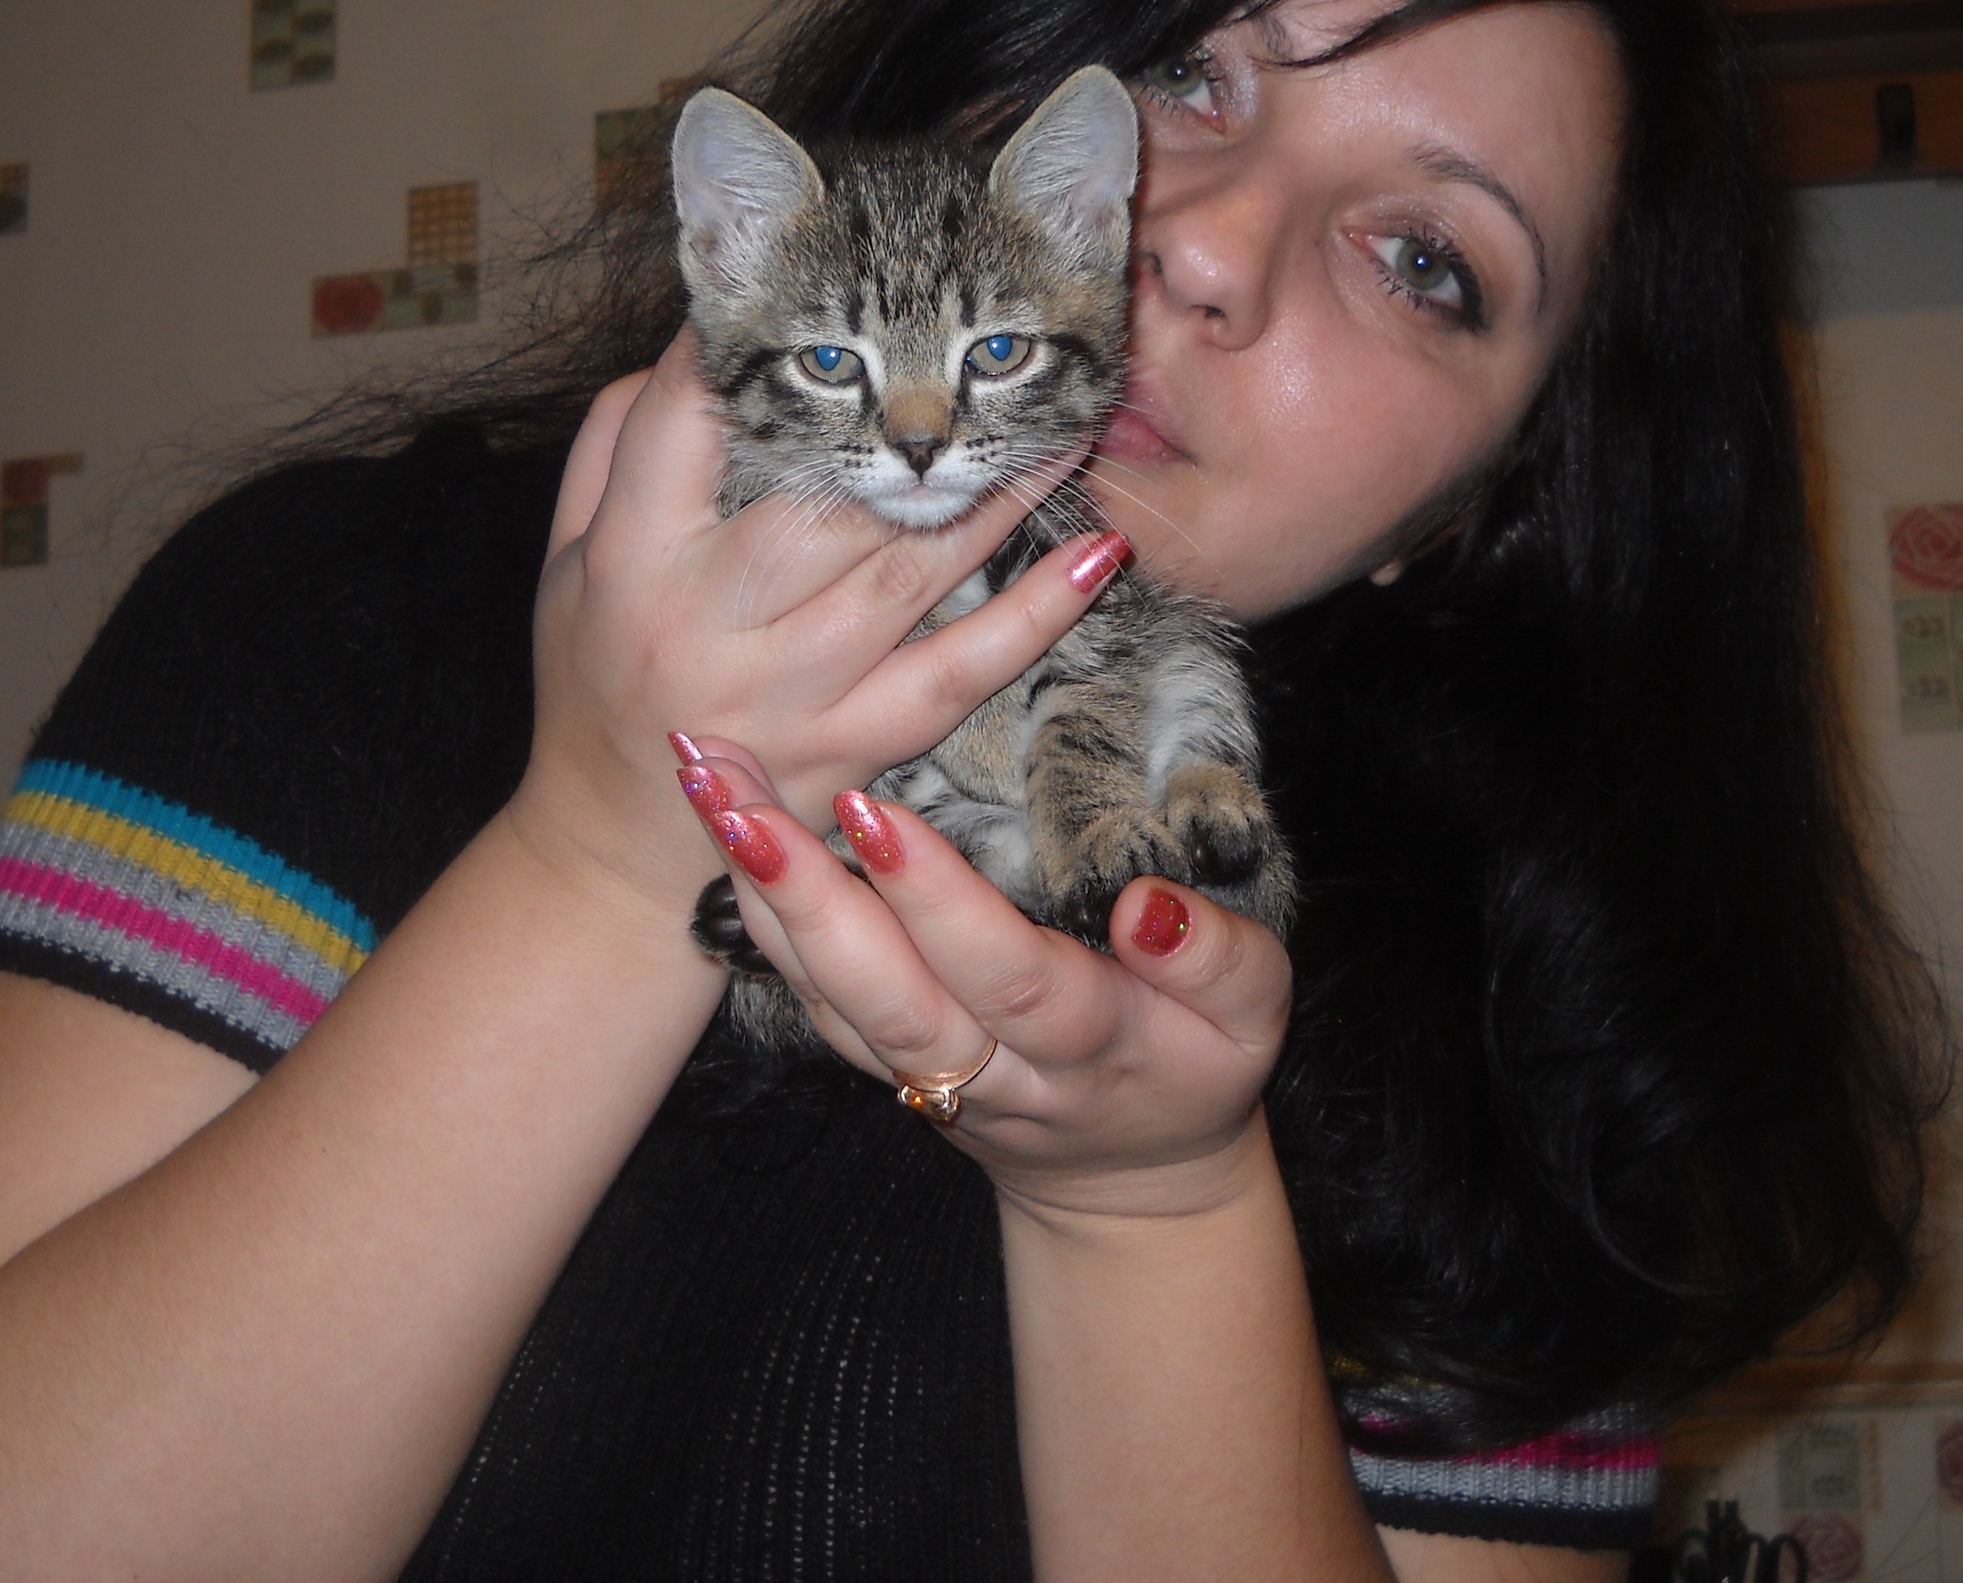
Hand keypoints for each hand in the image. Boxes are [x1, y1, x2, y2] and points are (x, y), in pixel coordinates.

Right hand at [503, 333, 1119, 918]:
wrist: (617, 850)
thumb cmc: (596, 673)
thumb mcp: (568, 558)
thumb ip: (614, 445)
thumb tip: (699, 347)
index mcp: (631, 559)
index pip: (688, 421)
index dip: (751, 349)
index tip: (806, 304)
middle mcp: (712, 625)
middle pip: (819, 498)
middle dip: (901, 420)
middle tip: (978, 346)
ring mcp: (793, 695)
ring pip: (905, 571)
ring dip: (994, 492)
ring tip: (1065, 422)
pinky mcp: (855, 748)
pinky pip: (960, 674)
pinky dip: (1034, 616)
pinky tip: (1094, 557)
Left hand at [673, 750, 1290, 1219]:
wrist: (1128, 1177)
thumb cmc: (1198, 1062)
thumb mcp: (1256, 1014)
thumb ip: (1218, 958)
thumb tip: (1150, 907)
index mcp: (1090, 1046)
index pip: (1004, 975)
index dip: (937, 901)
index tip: (871, 810)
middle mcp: (991, 1071)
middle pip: (885, 996)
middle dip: (805, 897)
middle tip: (736, 798)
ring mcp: (926, 1077)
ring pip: (830, 1001)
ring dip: (760, 898)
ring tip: (706, 785)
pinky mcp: (883, 1064)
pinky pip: (811, 1001)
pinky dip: (759, 922)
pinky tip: (720, 834)